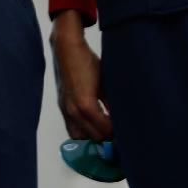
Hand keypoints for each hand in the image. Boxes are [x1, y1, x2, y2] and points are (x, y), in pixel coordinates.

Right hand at [50, 13, 111, 141]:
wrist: (67, 50)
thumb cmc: (88, 63)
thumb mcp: (106, 83)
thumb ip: (112, 103)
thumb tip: (121, 118)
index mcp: (86, 105)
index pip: (105, 130)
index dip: (117, 133)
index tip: (125, 131)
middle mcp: (74, 111)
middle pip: (94, 136)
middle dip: (107, 136)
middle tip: (118, 132)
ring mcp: (66, 110)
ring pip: (80, 136)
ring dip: (93, 136)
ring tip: (104, 130)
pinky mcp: (62, 106)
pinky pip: (71, 128)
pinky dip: (83, 130)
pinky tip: (92, 124)